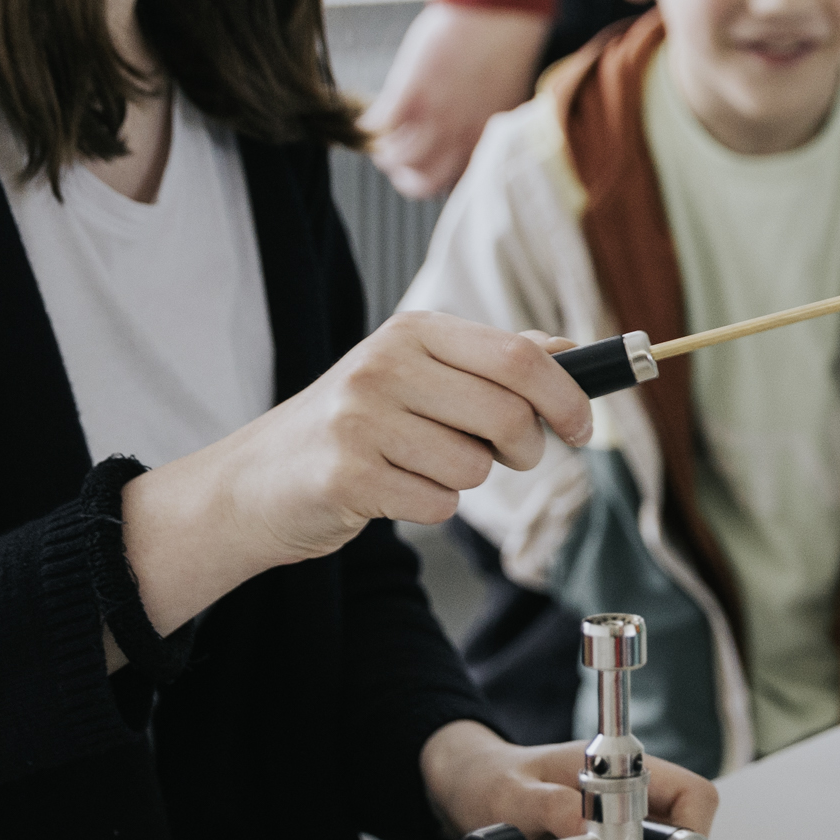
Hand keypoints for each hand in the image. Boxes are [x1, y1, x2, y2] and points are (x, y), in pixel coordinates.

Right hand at [121, 313, 589, 636]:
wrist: (257, 482)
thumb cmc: (356, 427)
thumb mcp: (419, 376)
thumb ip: (494, 362)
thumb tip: (573, 352)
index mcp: (413, 331)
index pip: (518, 357)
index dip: (567, 396)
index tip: (582, 427)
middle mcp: (384, 364)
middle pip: (509, 414)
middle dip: (524, 448)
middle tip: (505, 456)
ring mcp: (360, 418)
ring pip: (474, 466)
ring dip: (463, 482)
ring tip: (419, 468)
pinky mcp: (345, 475)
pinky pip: (437, 504)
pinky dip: (429, 508)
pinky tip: (391, 492)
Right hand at [361, 2, 545, 199]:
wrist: (500, 12)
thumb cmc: (505, 47)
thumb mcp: (501, 96)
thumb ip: (482, 121)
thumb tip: (466, 131)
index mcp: (485, 138)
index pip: (455, 183)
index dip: (435, 177)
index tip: (425, 165)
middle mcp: (460, 136)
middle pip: (422, 183)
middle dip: (404, 176)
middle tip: (395, 158)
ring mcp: (434, 116)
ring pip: (396, 159)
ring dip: (382, 150)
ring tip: (381, 134)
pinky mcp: (411, 92)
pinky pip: (380, 125)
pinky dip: (368, 125)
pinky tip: (370, 115)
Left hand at [419, 720, 720, 839]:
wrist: (466, 790)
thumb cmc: (490, 780)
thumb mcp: (512, 792)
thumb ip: (550, 807)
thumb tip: (590, 834)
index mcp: (621, 769)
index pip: (692, 794)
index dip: (689, 832)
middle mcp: (630, 797)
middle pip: (681, 836)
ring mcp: (619, 825)